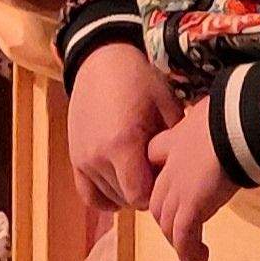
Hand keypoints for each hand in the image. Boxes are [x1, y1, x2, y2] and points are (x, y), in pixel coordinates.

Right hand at [66, 44, 179, 213]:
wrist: (101, 62)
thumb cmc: (139, 81)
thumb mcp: (166, 107)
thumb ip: (173, 145)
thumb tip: (184, 174)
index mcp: (122, 145)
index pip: (141, 196)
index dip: (157, 192)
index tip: (167, 176)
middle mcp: (97, 157)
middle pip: (126, 199)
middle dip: (145, 191)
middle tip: (158, 171)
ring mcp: (83, 160)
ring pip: (110, 198)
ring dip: (128, 192)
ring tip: (142, 170)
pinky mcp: (75, 159)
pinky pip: (89, 196)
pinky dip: (107, 196)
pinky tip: (122, 185)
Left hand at [145, 98, 239, 260]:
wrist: (237, 123)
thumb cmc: (235, 114)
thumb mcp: (220, 114)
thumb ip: (219, 125)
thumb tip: (240, 120)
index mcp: (175, 141)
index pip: (156, 164)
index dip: (162, 182)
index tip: (175, 195)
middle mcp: (170, 168)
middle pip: (158, 202)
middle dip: (169, 222)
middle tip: (186, 235)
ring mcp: (178, 189)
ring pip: (167, 223)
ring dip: (179, 244)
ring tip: (193, 258)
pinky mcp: (191, 206)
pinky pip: (184, 237)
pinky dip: (188, 253)